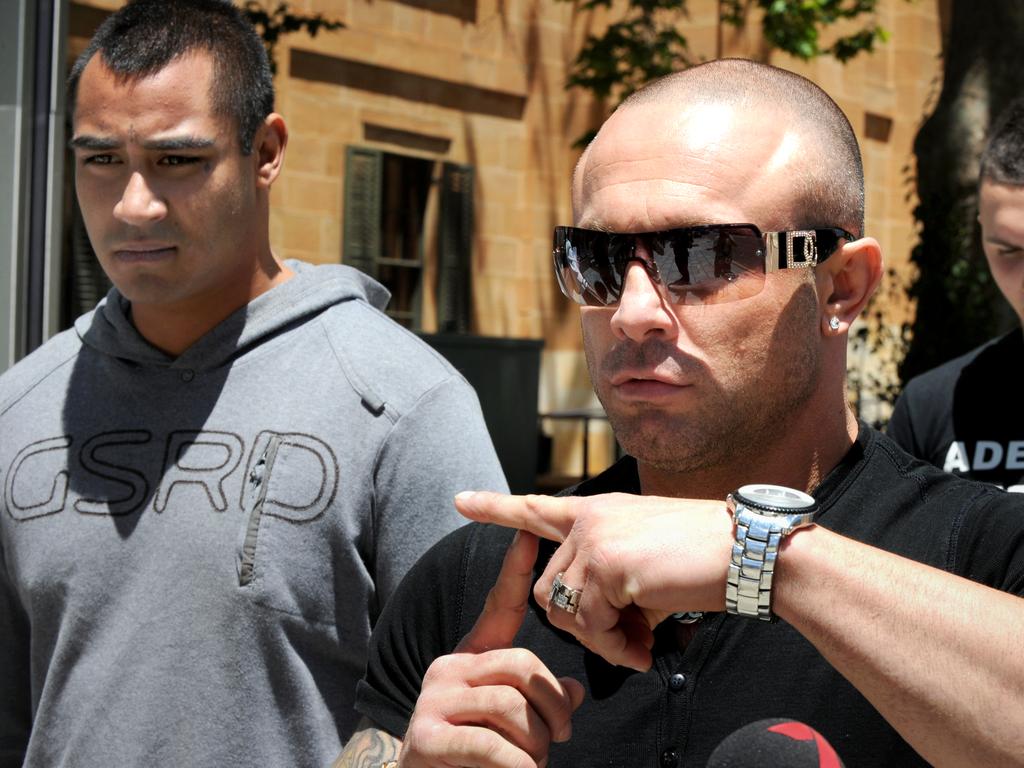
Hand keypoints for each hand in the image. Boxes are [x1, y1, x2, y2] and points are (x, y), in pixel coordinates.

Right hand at [398, 530, 584, 767]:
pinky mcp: (428, 737)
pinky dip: (519, 767)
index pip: (498, 606)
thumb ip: (540, 700)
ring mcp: (434, 700)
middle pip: (523, 665)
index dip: (514, 570)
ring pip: (513, 707)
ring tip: (533, 763)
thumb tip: (573, 692)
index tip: (529, 533)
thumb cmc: (475, 758)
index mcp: (470, 657)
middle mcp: (448, 668)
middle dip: (553, 708)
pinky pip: (493, 745)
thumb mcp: (513, 722)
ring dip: (537, 745)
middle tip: (559, 738)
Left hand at [455, 492, 733, 671]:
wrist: (747, 552)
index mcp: (598, 512)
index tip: (461, 501)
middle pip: (547, 589)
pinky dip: (615, 646)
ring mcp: (595, 537)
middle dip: (582, 627)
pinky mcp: (607, 562)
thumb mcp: (648, 563)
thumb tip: (607, 629)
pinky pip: (590, 624)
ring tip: (639, 644)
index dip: (497, 508)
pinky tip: (645, 644)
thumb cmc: (706, 559)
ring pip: (562, 609)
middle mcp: (589, 519)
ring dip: (598, 640)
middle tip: (627, 643)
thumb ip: (614, 583)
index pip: (537, 508)